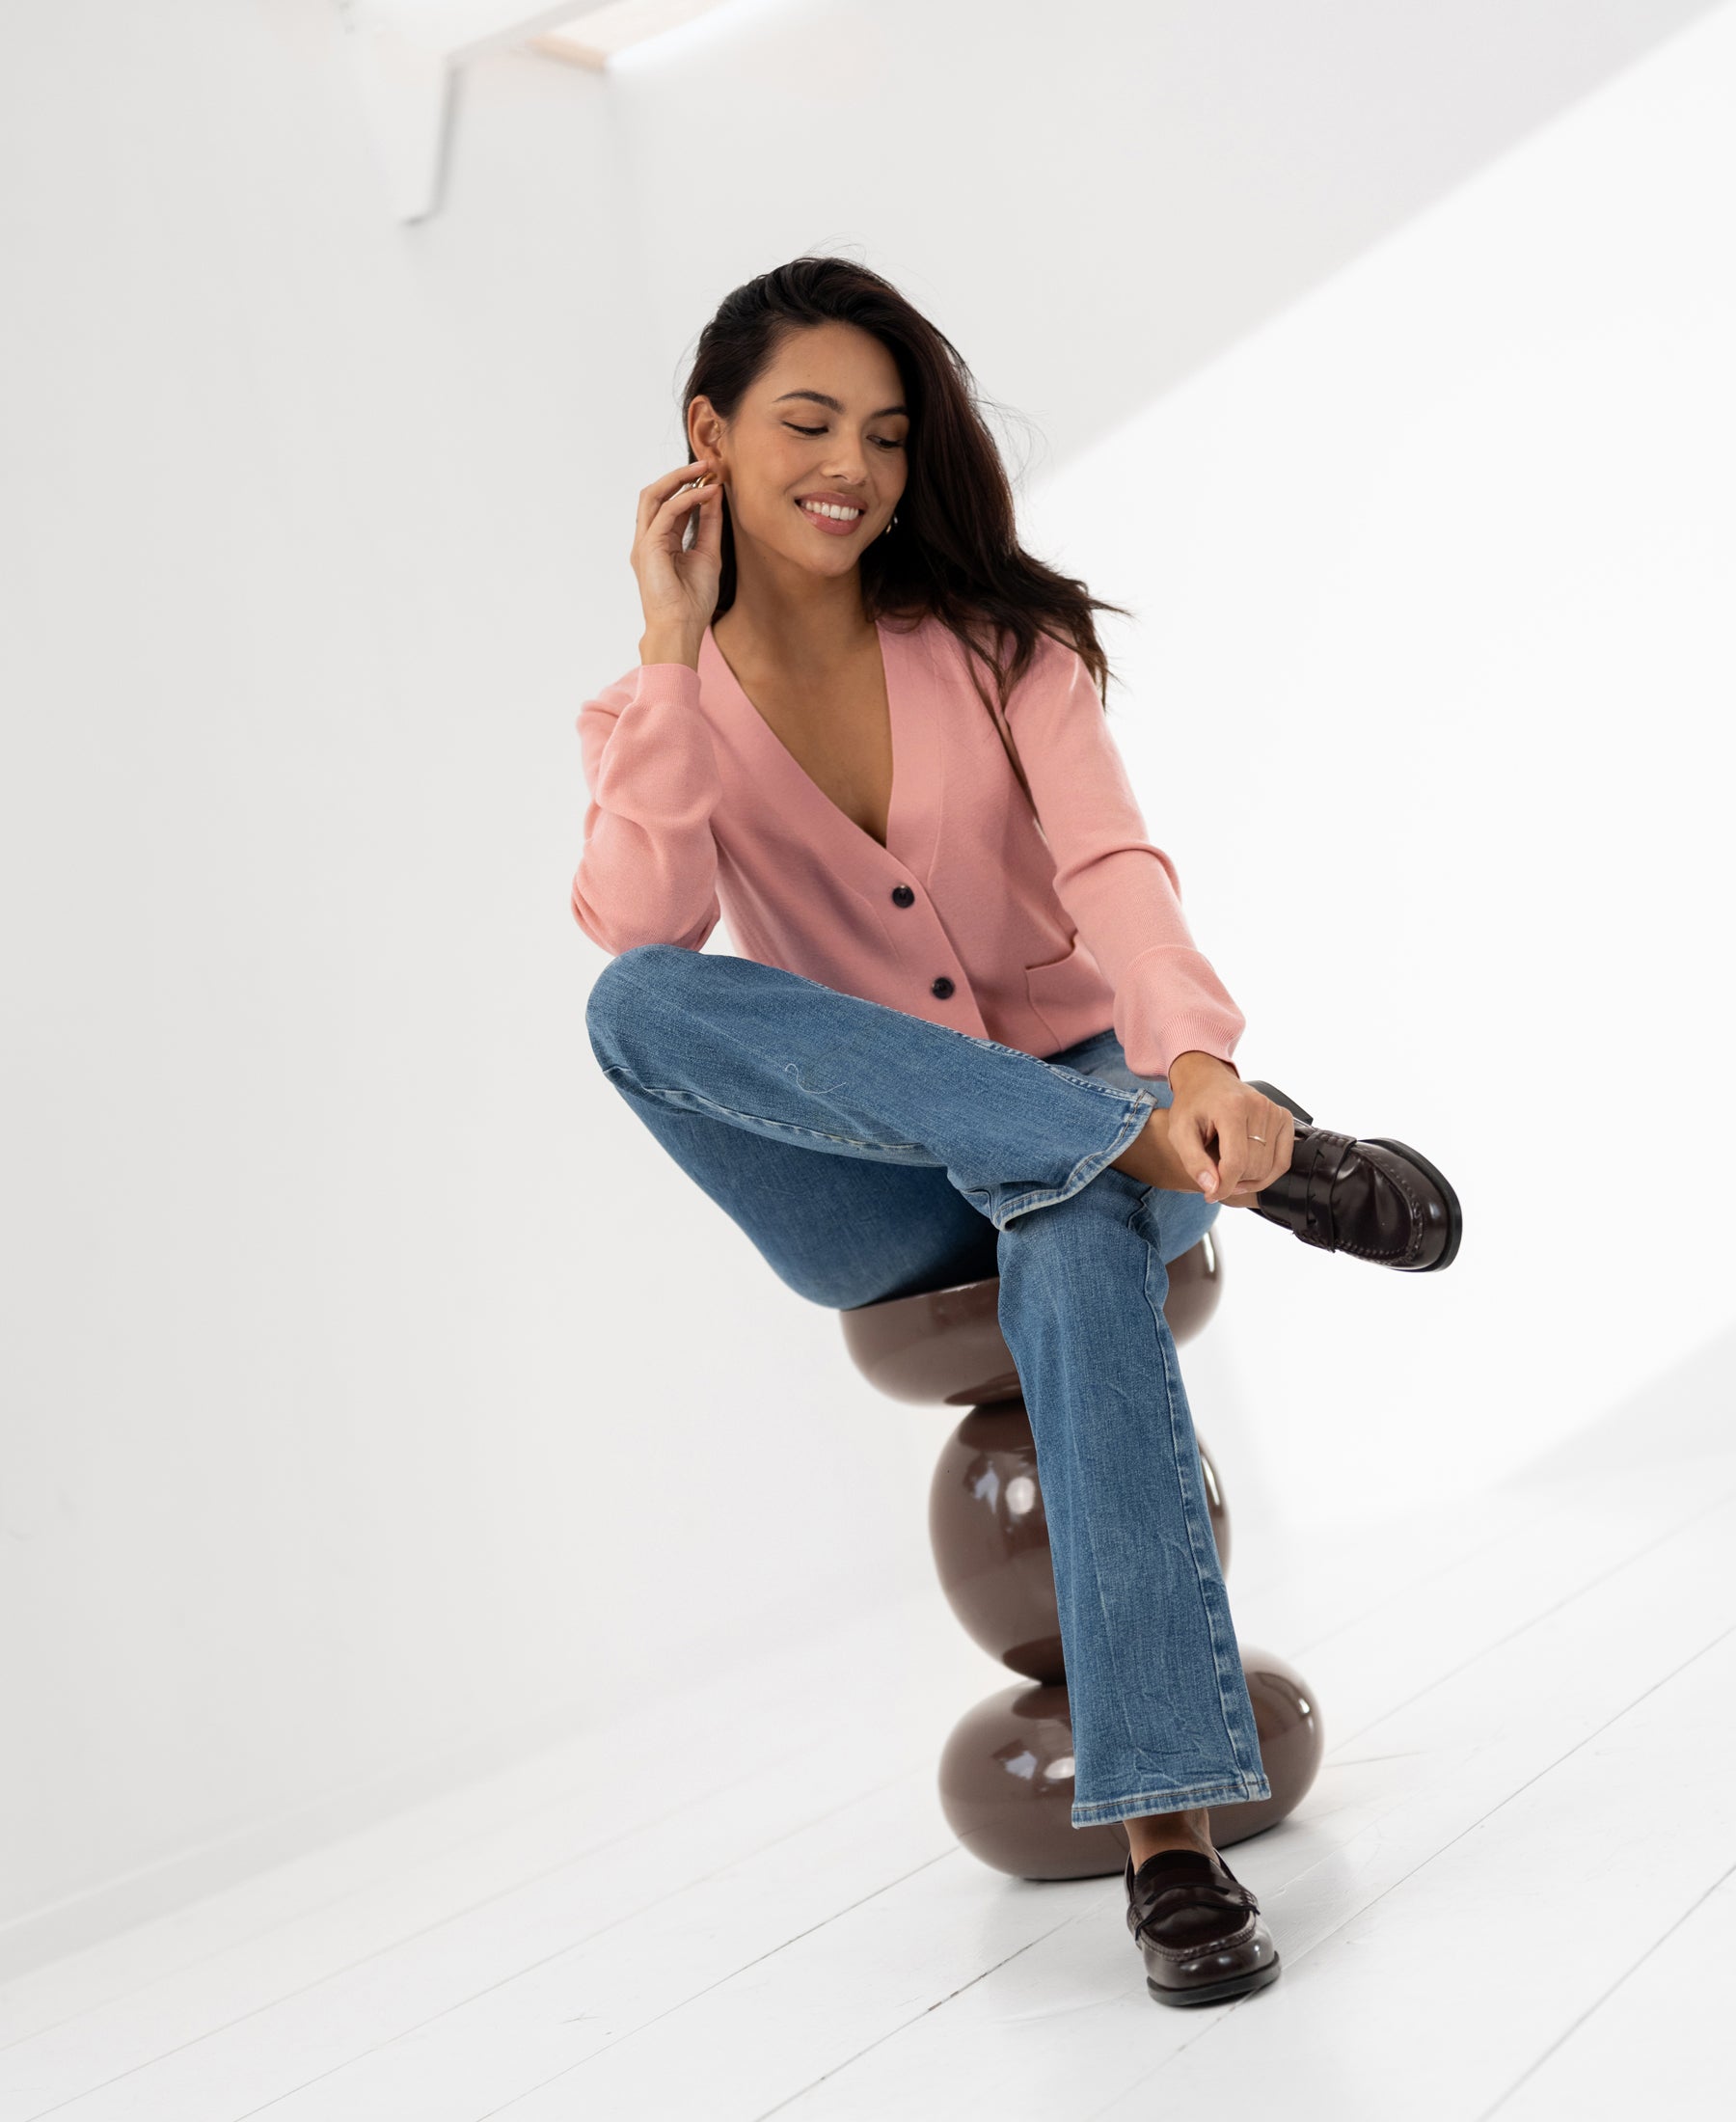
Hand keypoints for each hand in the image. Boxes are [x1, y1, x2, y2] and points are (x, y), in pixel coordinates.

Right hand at [632, 457, 725, 664]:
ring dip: (679, 479)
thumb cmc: (692, 602)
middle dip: (679, 476)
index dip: (689, 488)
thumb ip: (708, 526)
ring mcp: (644, 542)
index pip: (669, 506)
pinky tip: (707, 493)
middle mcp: (647, 540)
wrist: (680, 628)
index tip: (713, 476)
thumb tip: (714, 496)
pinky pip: (667, 511)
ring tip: (705, 469)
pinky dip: (688, 498)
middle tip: (707, 464)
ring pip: (653, 495)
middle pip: (655, 494)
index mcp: (659, 544)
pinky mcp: (648, 546)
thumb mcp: (707, 555)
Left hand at [1165, 1053, 1294, 1204]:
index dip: (1223, 1187)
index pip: (1236, 1163)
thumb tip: (1213, 1188)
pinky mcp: (1284, 1118)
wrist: (1207, 1080)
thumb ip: (1194, 1162)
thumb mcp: (1180, 1132)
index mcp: (1232, 1108)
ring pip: (1270, 1168)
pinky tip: (1248, 1170)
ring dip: (1249, 1179)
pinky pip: (1283, 1160)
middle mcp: (1259, 1107)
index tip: (1211, 1195)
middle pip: (1254, 1168)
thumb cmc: (1192, 1106)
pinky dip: (1268, 1173)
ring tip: (1229, 1173)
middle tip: (1216, 1179)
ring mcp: (1275, 1111)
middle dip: (1234, 1182)